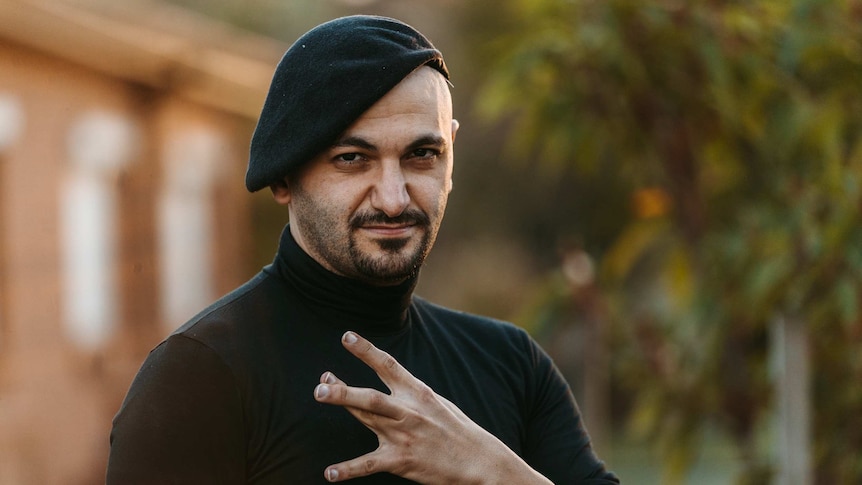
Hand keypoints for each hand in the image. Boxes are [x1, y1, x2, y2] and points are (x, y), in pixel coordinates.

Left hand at [313, 331, 552, 483]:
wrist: (479, 460)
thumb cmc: (457, 430)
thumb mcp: (436, 403)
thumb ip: (410, 394)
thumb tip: (390, 381)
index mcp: (418, 393)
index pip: (388, 365)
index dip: (366, 350)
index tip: (346, 336)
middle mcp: (408, 411)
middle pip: (370, 396)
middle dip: (343, 388)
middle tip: (320, 382)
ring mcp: (404, 436)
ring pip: (366, 418)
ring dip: (342, 405)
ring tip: (318, 395)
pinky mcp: (401, 461)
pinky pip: (369, 465)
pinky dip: (347, 469)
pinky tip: (330, 473)